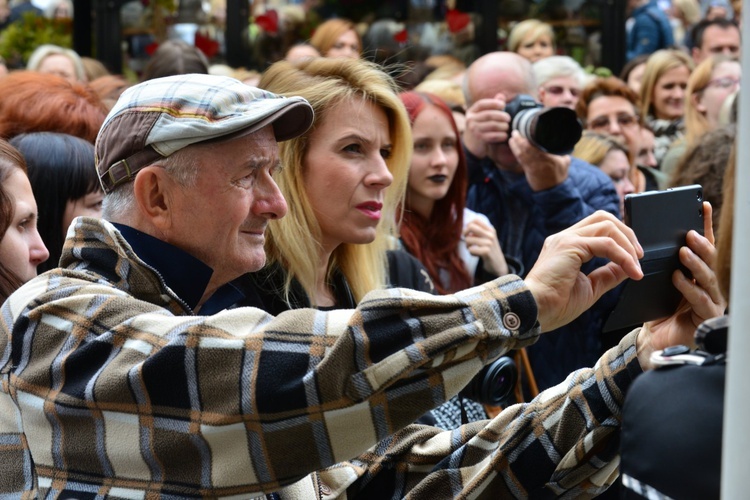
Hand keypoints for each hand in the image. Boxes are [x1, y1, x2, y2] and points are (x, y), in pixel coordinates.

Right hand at [463, 94, 510, 158]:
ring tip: (507, 126)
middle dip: (501, 115)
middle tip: (508, 118)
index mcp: (472, 111)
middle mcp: (470, 120)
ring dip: (502, 126)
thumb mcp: (484, 114)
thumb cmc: (481, 125)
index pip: (481, 104)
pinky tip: (505, 135)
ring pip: (492, 125)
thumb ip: (493, 105)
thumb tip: (502, 95)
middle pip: (488, 115)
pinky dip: (501, 135)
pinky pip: (493, 135)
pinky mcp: (479, 138)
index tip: (503, 105)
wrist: (472, 143)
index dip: (493, 103)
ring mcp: (474, 130)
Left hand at [463, 219, 508, 275]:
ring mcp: (489, 243)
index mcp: (490, 229)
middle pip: (471, 226)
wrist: (499, 264)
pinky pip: (471, 249)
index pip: (475, 220)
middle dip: (464, 233)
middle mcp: (490, 234)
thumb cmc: (489, 250)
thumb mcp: (487, 238)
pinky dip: (471, 253)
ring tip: (471, 249)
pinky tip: (475, 255)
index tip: (467, 233)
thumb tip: (465, 227)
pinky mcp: (486, 252)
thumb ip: (479, 232)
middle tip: (466, 240)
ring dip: (467, 246)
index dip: (468, 225)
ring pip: (468, 239)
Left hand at [508, 131, 570, 190]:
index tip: (526, 130)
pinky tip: (512, 146)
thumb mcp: (565, 163)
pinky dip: (515, 152)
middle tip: (515, 132)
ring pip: (521, 154)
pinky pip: (520, 159)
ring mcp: (532, 166)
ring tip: (512, 138)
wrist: (553, 190)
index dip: (529, 139)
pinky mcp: (527, 170)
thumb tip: (564, 145)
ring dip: (515, 145)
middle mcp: (539, 161)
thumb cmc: (559, 176)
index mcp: (549, 158)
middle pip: (526, 148)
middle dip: (519, 140)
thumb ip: (563, 153)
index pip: (537, 146)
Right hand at [525, 211, 643, 332]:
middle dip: (627, 234)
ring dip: (628, 244)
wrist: (535, 312)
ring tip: (637, 265)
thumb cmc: (554, 305)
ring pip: (607, 225)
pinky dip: (623, 256)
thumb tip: (628, 266)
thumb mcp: (590, 288)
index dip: (620, 238)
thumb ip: (608, 274)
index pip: (597, 227)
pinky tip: (631, 271)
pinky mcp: (570, 246)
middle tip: (639, 257)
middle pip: (603, 217)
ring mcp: (566, 239)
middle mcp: (565, 238)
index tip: (634, 259)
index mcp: (566, 246)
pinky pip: (606, 244)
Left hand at [636, 202, 726, 368]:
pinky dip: (689, 288)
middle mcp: (706, 284)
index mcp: (695, 273)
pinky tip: (678, 279)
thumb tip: (643, 237)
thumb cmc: (653, 311)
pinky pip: (700, 299)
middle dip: (701, 243)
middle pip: (710, 259)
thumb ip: (657, 264)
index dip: (704, 226)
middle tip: (689, 232)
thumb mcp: (654, 282)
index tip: (703, 205)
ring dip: (696, 262)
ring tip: (683, 250)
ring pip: (708, 277)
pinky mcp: (706, 317)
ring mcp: (710, 300)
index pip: (701, 246)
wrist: (650, 342)